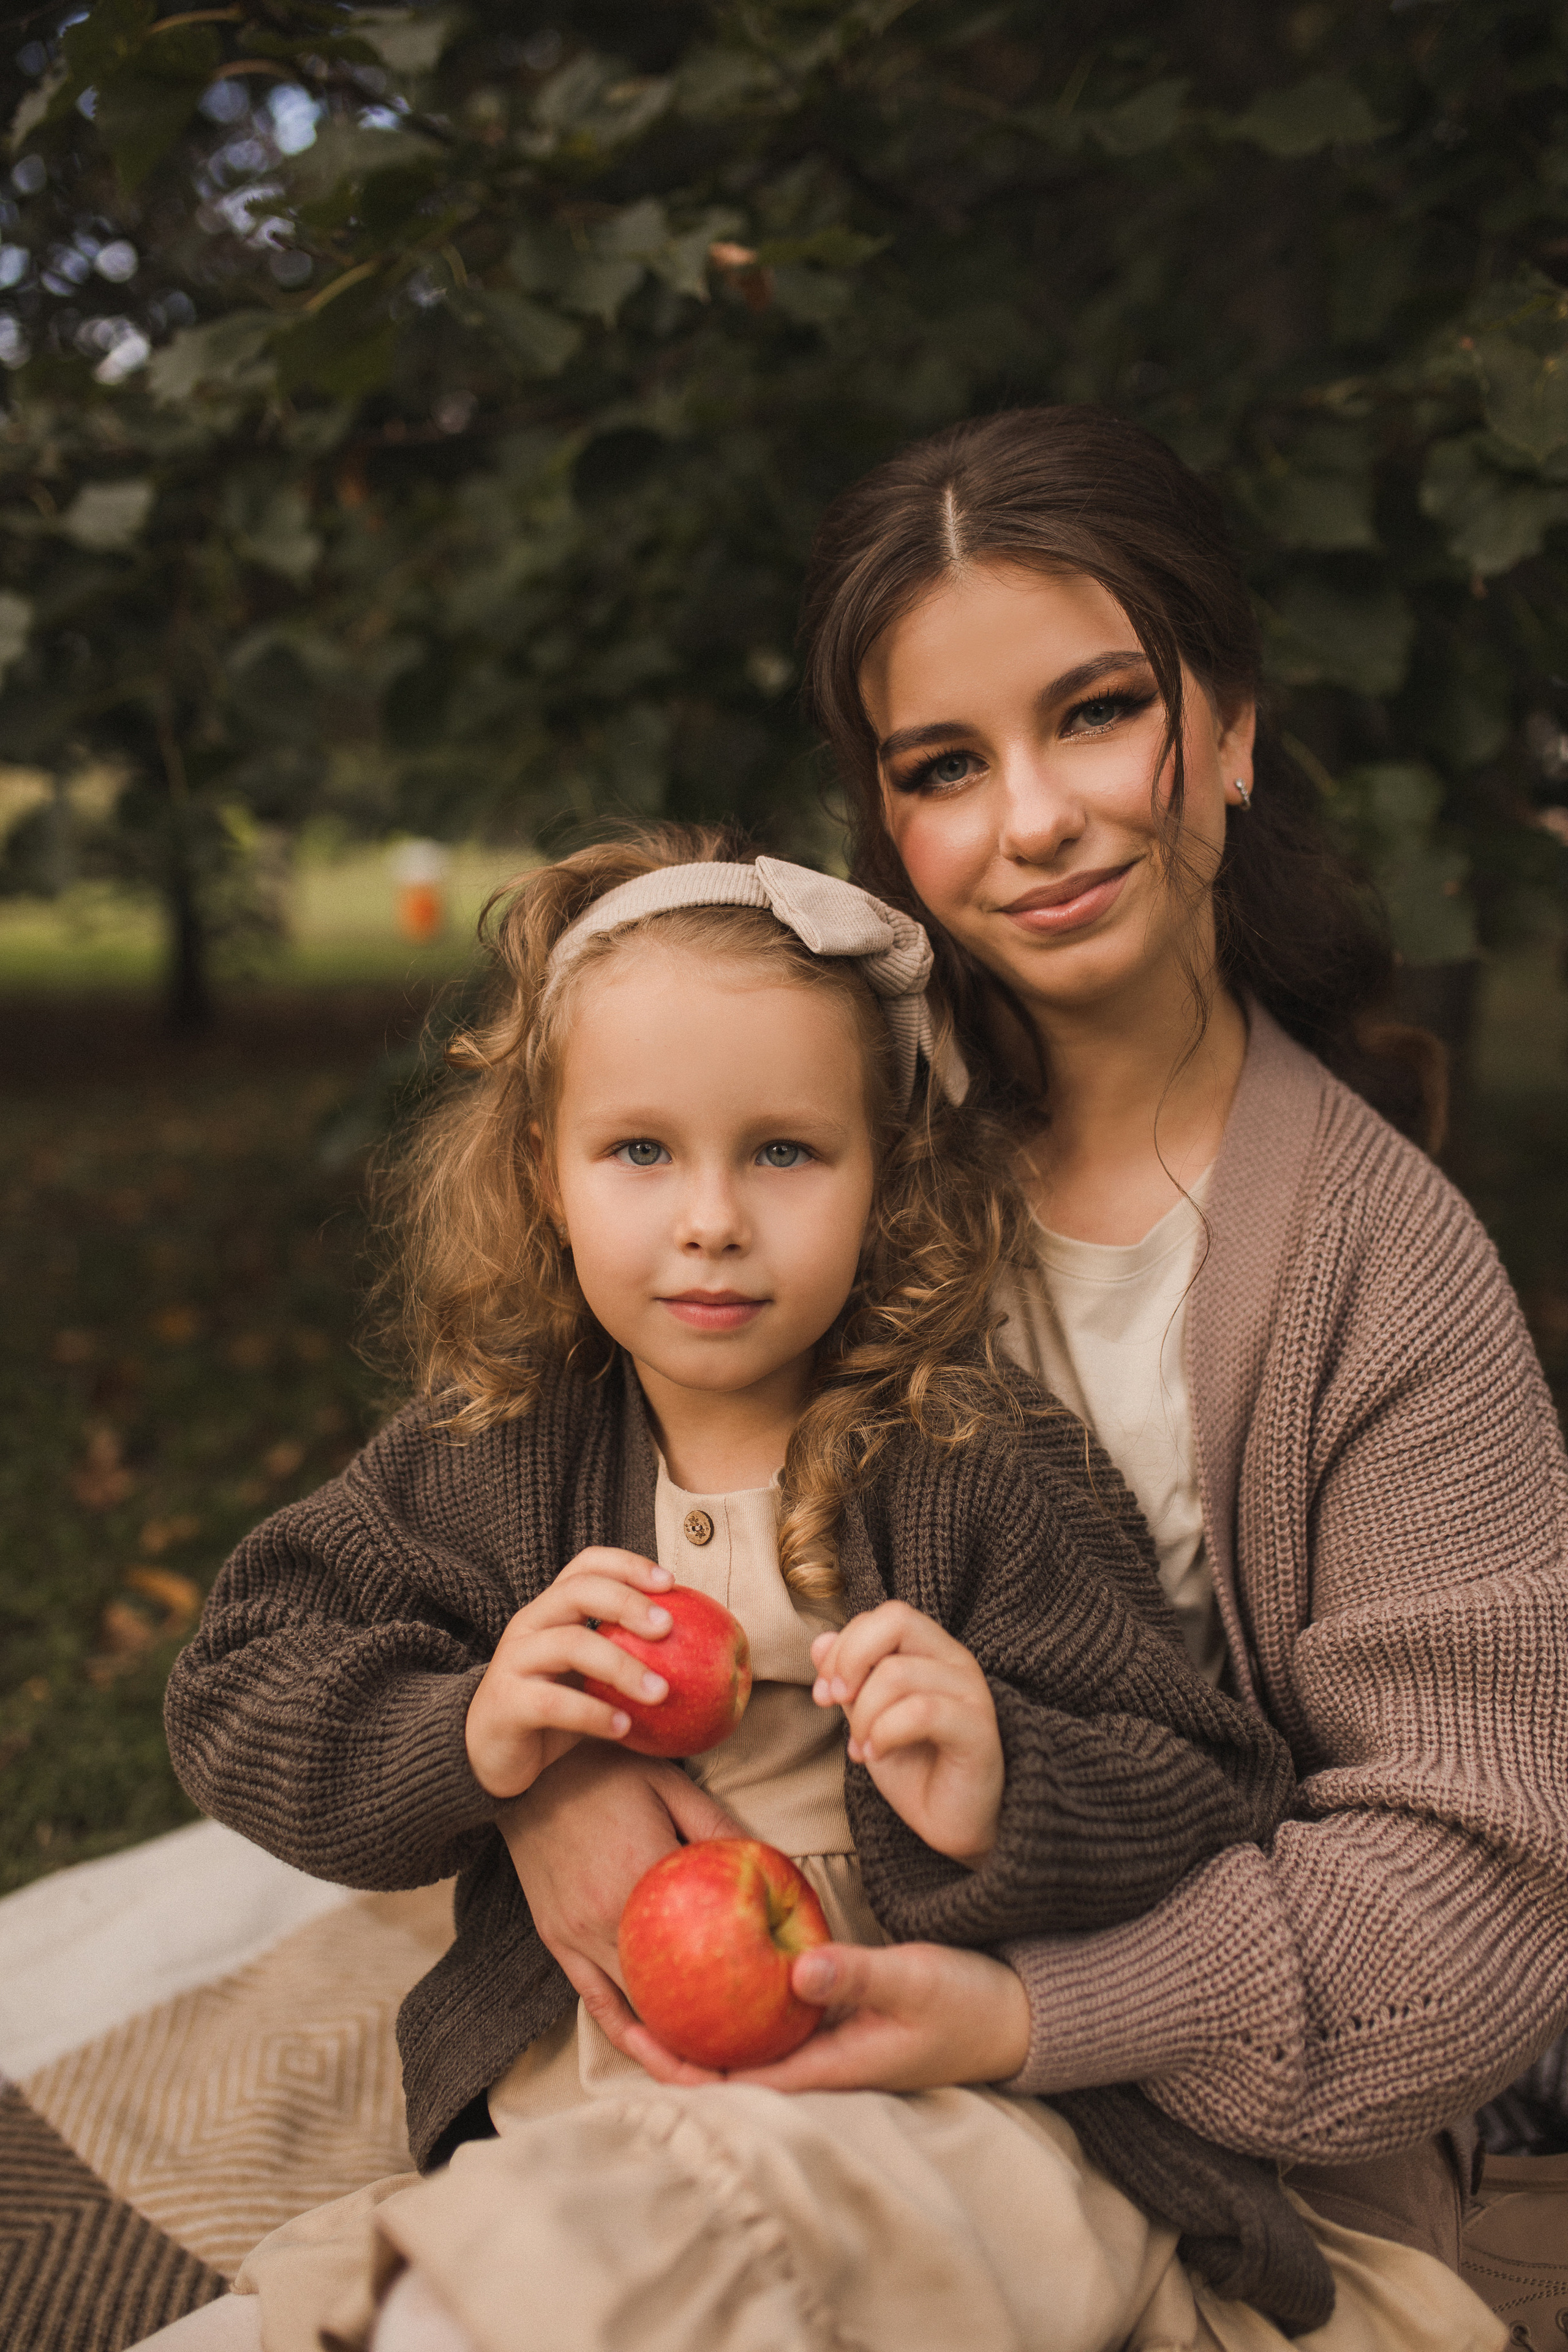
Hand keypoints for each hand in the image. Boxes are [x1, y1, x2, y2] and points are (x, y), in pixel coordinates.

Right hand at [465, 1547, 677, 1799]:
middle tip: (669, 1629)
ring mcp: (514, 1661)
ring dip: (622, 1666)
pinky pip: (553, 1702)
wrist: (488, 1753)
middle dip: (628, 1603)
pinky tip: (625, 1728)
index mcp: (552, 1609)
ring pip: (570, 1644)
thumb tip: (701, 1652)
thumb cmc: (554, 1709)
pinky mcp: (505, 1703)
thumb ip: (629, 1658)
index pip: (586, 1564)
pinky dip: (593, 1714)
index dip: (628, 1564)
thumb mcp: (591, 1677)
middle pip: (578, 1591)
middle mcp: (530, 1624)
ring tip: (661, 1693)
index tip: (671, 1583)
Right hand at [497, 1740, 744, 2036]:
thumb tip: (771, 1860)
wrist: (528, 1769)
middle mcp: (605, 1920)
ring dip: (663, 2048)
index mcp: (641, 1879)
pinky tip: (652, 2047)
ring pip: (625, 2013)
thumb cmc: (606, 1770)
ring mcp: (575, 1936)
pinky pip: (592, 1999)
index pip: (696, 1952)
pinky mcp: (556, 1940)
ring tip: (703, 2073)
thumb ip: (719, 1827)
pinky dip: (622, 2029)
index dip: (732, 1992)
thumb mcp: (672, 1785)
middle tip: (743, 2065)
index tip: (767, 2020)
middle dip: (700, 2043)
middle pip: (658, 2003)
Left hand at [623, 1940, 1031, 2092]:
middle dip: (671, 2046)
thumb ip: (855, 1974)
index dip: (681, 2065)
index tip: (634, 2032)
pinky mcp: (836, 2022)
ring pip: (746, 2043)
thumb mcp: (912, 1979)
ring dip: (699, 2023)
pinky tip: (713, 1963)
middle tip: (617, 2006)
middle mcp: (819, 2064)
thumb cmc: (965, 2001)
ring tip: (647, 1984)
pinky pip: (773, 2018)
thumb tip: (796, 1970)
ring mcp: (827, 2046)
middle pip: (728, 2067)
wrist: (1012, 2015)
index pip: (738, 2080)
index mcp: (830, 2067)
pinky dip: (737, 1998)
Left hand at [811, 1602, 1002, 1863]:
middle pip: (896, 1620)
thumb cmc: (916, 1769)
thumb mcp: (869, 1719)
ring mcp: (971, 1693)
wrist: (954, 1825)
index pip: (884, 1616)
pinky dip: (885, 1732)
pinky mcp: (979, 1730)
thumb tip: (819, 1642)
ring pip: (898, 1674)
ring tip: (861, 1748)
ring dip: (863, 1715)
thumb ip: (850, 1679)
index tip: (824, 1692)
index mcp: (932, 1651)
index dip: (843, 1646)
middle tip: (836, 1702)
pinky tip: (876, 1754)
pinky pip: (921, 1711)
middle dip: (850, 1660)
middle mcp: (956, 1661)